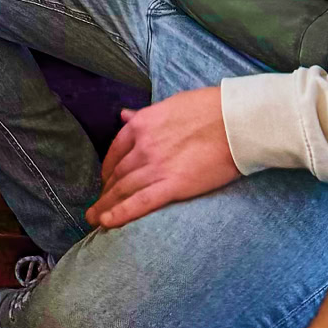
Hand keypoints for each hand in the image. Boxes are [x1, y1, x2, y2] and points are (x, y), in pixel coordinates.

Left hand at [87, 89, 237, 230]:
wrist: (232, 122)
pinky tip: (108, 222)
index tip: (105, 180)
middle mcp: (142, 146)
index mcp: (140, 125)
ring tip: (95, 218)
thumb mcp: (167, 106)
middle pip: (118, 173)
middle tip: (95, 205)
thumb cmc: (207, 110)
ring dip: (106, 205)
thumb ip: (143, 115)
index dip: (108, 168)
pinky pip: (141, 202)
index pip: (115, 150)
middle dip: (105, 191)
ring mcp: (156, 166)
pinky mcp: (174, 185)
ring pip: (124, 189)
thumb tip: (124, 114)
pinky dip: (121, 213)